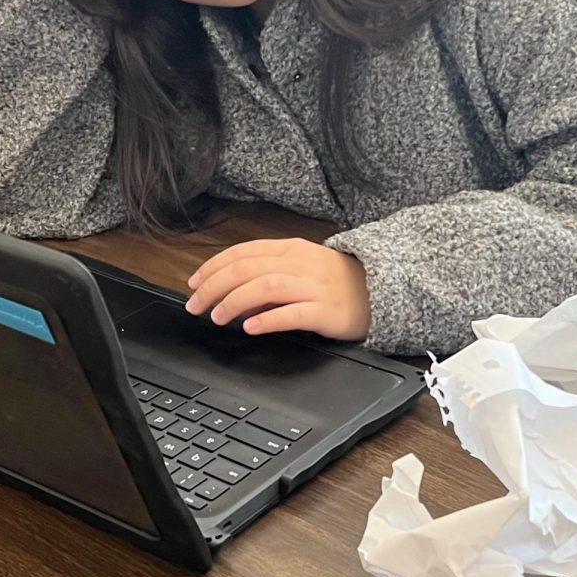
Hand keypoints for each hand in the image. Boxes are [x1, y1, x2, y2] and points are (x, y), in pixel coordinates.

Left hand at [185, 238, 370, 341]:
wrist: (382, 289)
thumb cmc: (335, 281)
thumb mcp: (299, 269)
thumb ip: (267, 276)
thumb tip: (230, 293)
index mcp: (290, 249)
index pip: (243, 252)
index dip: (213, 267)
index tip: (193, 283)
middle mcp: (299, 263)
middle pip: (247, 268)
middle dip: (215, 286)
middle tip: (196, 305)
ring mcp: (314, 286)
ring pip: (265, 286)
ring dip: (235, 301)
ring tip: (218, 316)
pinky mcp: (327, 310)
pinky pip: (293, 313)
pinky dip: (268, 319)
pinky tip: (252, 327)